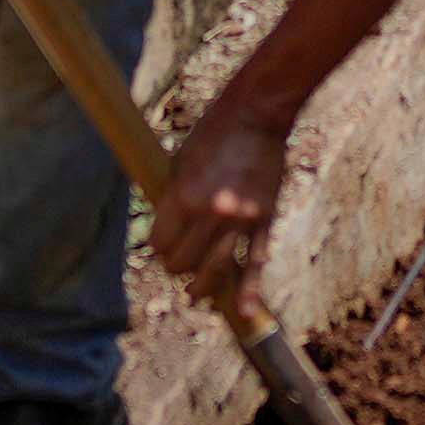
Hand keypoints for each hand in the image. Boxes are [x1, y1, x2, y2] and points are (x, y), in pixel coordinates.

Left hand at [155, 99, 292, 305]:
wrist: (257, 113)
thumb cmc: (213, 132)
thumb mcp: (180, 162)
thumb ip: (172, 199)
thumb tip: (166, 231)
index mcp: (183, 197)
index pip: (160, 245)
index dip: (158, 247)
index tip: (161, 246)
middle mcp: (211, 213)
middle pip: (184, 262)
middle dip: (177, 266)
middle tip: (177, 262)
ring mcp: (241, 219)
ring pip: (216, 270)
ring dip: (202, 287)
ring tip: (195, 294)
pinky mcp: (265, 219)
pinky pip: (257, 260)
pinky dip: (252, 289)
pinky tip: (245, 310)